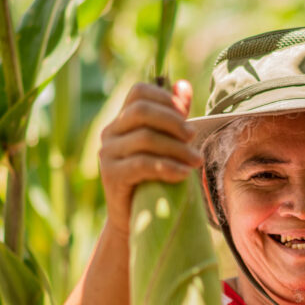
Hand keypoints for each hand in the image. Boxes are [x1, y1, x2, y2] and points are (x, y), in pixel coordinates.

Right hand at [98, 80, 200, 237]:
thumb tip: (184, 85)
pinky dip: (167, 167)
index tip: (185, 114)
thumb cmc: (155, 179)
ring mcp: (108, 153)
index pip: (139, 92)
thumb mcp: (167, 145)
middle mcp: (110, 132)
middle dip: (174, 122)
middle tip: (194, 137)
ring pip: (145, 138)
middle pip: (142, 110)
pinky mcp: (111, 175)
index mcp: (123, 120)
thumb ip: (174, 116)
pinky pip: (141, 164)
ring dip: (177, 148)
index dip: (165, 97)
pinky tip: (183, 174)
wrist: (136, 220)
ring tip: (196, 161)